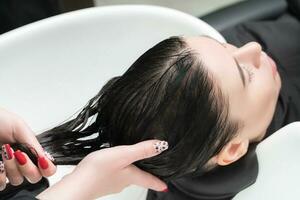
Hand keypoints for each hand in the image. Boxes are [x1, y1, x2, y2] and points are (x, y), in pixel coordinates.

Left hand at [0, 107, 55, 189]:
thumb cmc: (0, 121)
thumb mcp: (20, 128)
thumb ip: (33, 144)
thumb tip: (45, 158)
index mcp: (33, 151)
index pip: (48, 168)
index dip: (48, 168)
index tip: (41, 161)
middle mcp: (23, 162)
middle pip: (35, 177)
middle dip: (28, 167)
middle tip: (19, 154)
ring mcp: (10, 169)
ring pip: (18, 181)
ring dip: (12, 168)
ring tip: (4, 153)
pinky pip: (2, 185)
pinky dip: (1, 176)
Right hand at [37, 139, 168, 199]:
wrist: (77, 184)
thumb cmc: (98, 170)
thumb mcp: (123, 155)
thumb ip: (142, 150)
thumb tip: (162, 146)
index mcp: (131, 176)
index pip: (149, 180)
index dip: (158, 182)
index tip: (165, 186)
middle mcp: (122, 182)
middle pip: (137, 179)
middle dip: (143, 174)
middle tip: (149, 171)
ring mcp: (111, 183)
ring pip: (125, 177)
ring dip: (129, 171)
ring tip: (131, 165)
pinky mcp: (100, 182)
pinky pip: (112, 175)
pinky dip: (116, 170)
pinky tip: (111, 166)